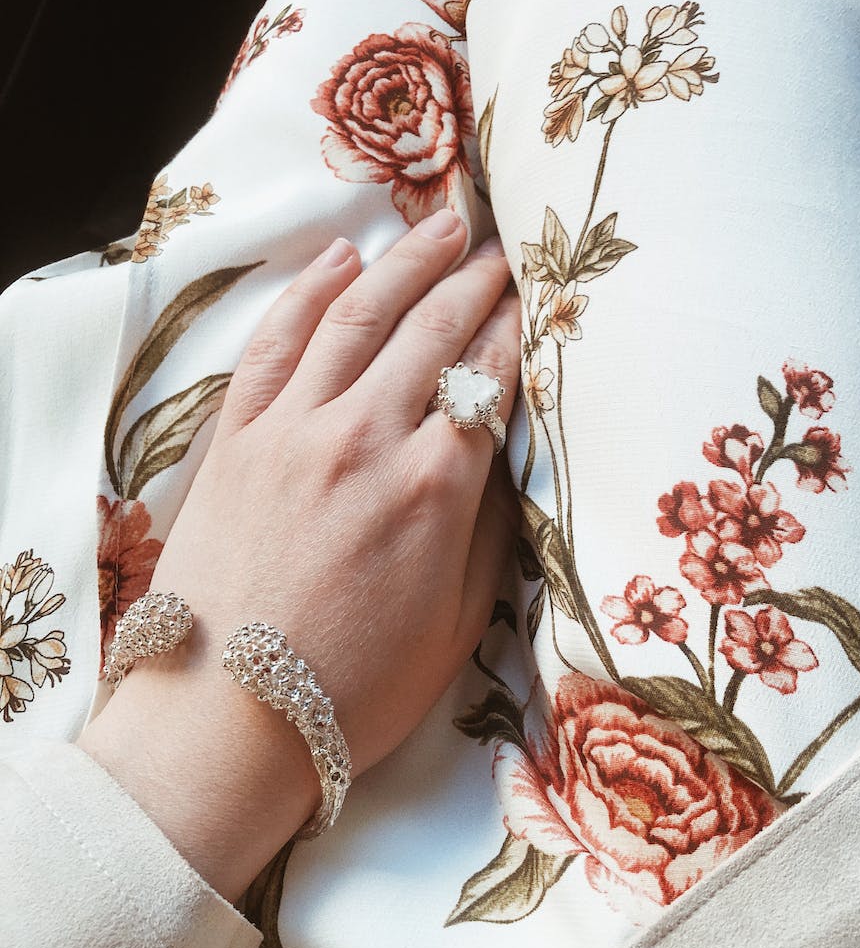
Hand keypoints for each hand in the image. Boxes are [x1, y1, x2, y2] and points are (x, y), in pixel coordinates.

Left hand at [78, 209, 519, 899]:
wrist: (227, 724)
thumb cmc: (354, 691)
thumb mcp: (458, 625)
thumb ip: (489, 529)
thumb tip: (507, 458)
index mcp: (434, 488)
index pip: (490, 376)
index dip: (522, 326)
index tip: (543, 292)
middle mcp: (367, 437)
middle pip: (434, 329)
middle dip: (477, 278)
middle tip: (505, 243)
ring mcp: (294, 429)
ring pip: (359, 315)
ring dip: (406, 261)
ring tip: (442, 223)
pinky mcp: (237, 438)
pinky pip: (277, 342)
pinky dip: (309, 290)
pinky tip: (340, 257)